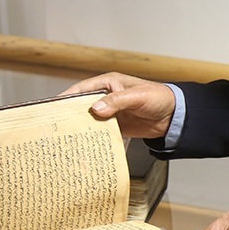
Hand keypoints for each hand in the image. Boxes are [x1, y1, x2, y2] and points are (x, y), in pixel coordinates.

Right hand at [61, 72, 175, 138]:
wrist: (174, 116)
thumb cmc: (158, 98)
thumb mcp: (137, 96)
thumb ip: (117, 101)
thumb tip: (96, 109)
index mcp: (109, 83)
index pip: (83, 89)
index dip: (68, 97)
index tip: (54, 107)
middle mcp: (107, 97)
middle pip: (84, 106)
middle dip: (71, 115)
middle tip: (56, 126)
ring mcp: (111, 113)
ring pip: (91, 120)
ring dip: (82, 128)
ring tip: (67, 139)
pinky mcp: (117, 126)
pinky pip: (101, 132)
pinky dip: (94, 138)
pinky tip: (86, 145)